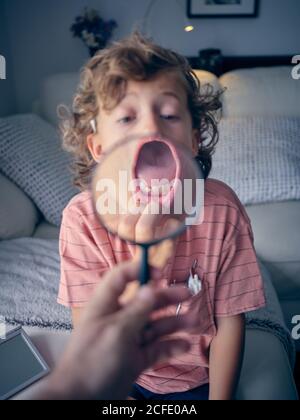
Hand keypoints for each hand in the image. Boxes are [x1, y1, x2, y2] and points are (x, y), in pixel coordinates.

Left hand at [46, 260, 194, 399]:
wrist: (81, 400)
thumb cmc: (91, 361)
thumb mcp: (116, 332)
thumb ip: (136, 311)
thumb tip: (151, 288)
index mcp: (107, 306)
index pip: (121, 278)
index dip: (139, 271)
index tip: (160, 273)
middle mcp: (119, 319)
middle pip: (146, 302)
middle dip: (167, 297)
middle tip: (189, 293)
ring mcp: (129, 340)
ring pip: (155, 326)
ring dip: (174, 322)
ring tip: (194, 321)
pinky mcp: (136, 359)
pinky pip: (157, 348)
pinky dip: (171, 346)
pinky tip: (185, 345)